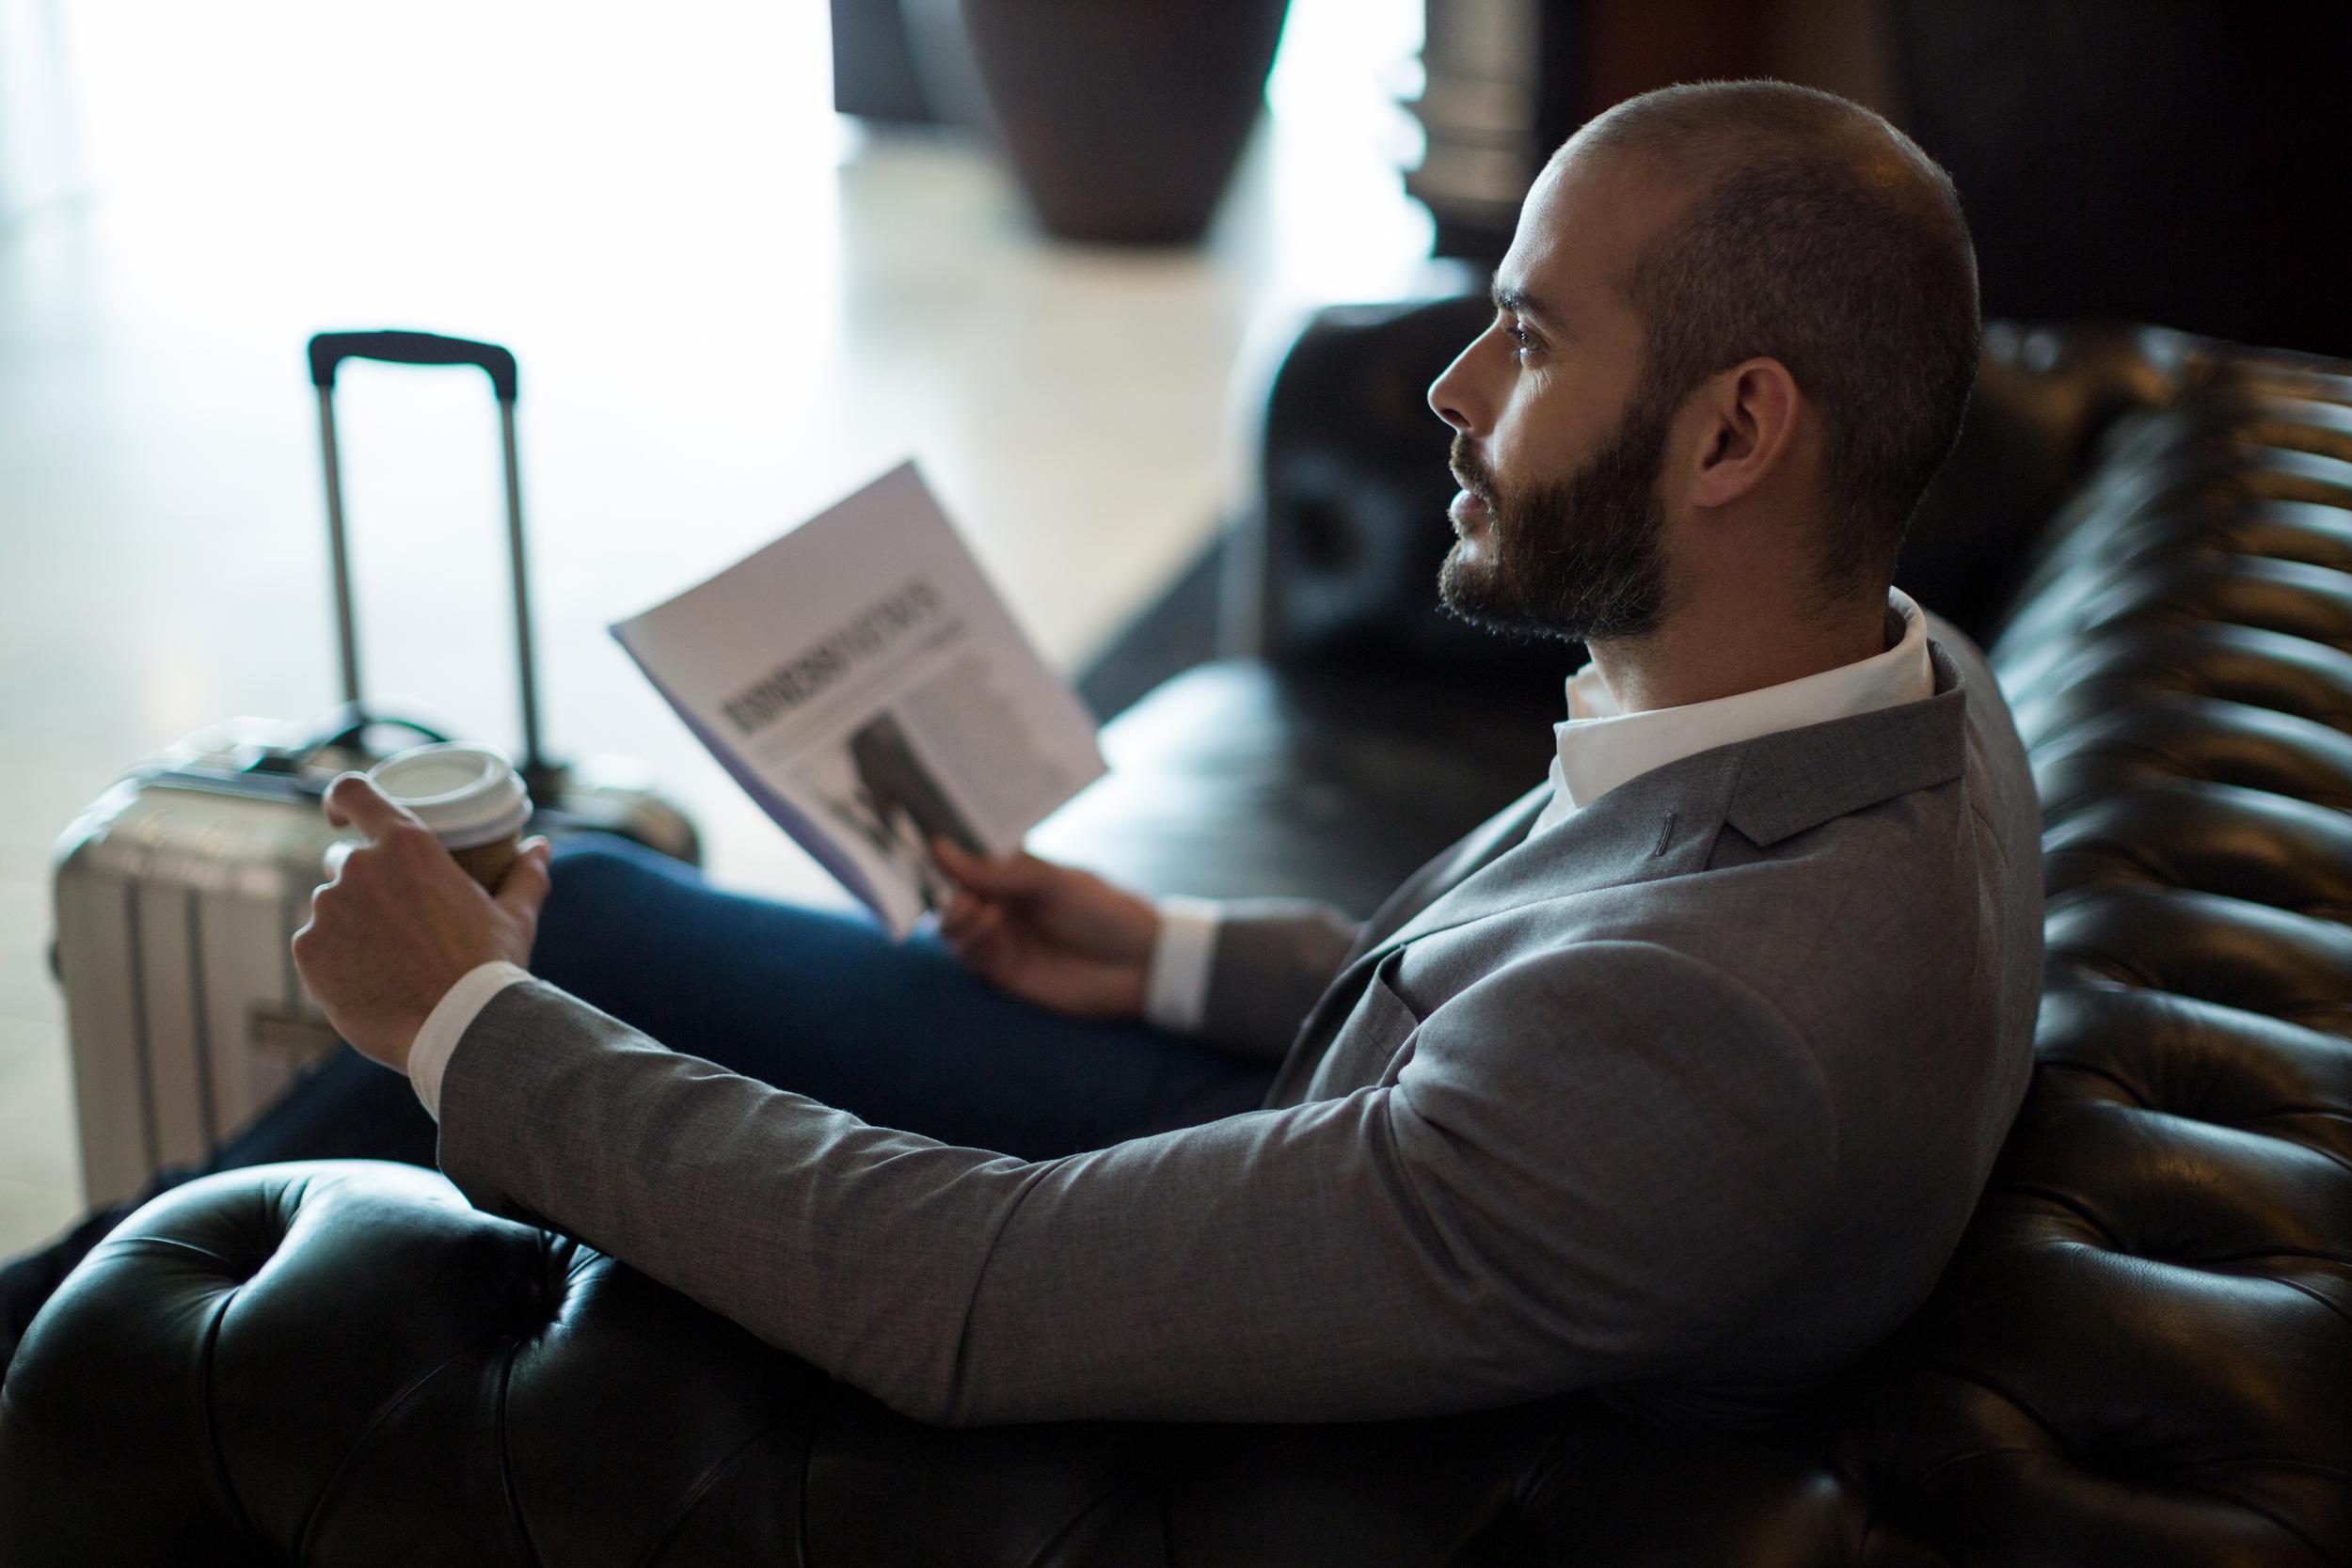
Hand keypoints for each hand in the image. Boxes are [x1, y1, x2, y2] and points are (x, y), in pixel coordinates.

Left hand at [291, 772, 554, 1072]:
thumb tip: (541, 847)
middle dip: (363, 884)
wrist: (458, 1029)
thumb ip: (524, 875)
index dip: (342, 802)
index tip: (340, 818)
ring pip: (329, 906)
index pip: (354, 792)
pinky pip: (313, 945)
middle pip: (345, 860)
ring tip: (387, 961)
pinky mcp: (307, 949)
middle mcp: (360, 866)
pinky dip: (332, 959)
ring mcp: (328, 908)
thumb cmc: (489, 969)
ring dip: (348, 923)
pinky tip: (364, 981)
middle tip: (394, 921)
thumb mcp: (514, 917)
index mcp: (408, 845)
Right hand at [933, 839, 1158, 1017]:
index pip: (970, 866)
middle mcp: (1006, 907)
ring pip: (956, 931)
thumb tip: (941, 848)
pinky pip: (972, 959)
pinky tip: (992, 927)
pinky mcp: (1007, 974)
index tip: (932, 850)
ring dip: (958, 919)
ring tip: (984, 913)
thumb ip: (997, 872)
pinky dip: (971, 942)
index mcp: (1017, 877)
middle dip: (950, 895)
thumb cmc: (1105, 912)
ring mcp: (1005, 941)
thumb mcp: (1052, 881)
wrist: (1140, 965)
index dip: (949, 860)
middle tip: (967, 896)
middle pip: (954, 900)